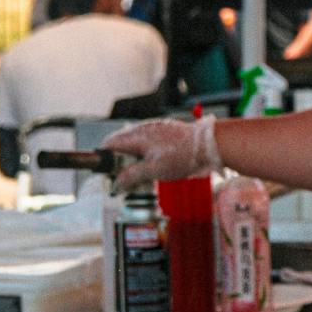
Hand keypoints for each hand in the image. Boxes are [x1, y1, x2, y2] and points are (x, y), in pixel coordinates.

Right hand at [101, 116, 220, 190]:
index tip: (106, 172)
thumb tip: (116, 183)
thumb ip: (132, 176)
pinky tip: (153, 164)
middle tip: (123, 177)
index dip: (104, 158)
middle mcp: (142, 128)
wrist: (208, 145)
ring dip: (132, 157)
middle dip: (118, 160)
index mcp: (136, 136)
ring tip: (140, 173)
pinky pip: (147, 141)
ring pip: (134, 142)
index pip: (109, 143)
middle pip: (120, 143)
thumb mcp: (154, 170)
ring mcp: (154, 128)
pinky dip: (144, 152)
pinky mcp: (164, 131)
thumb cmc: (182, 156)